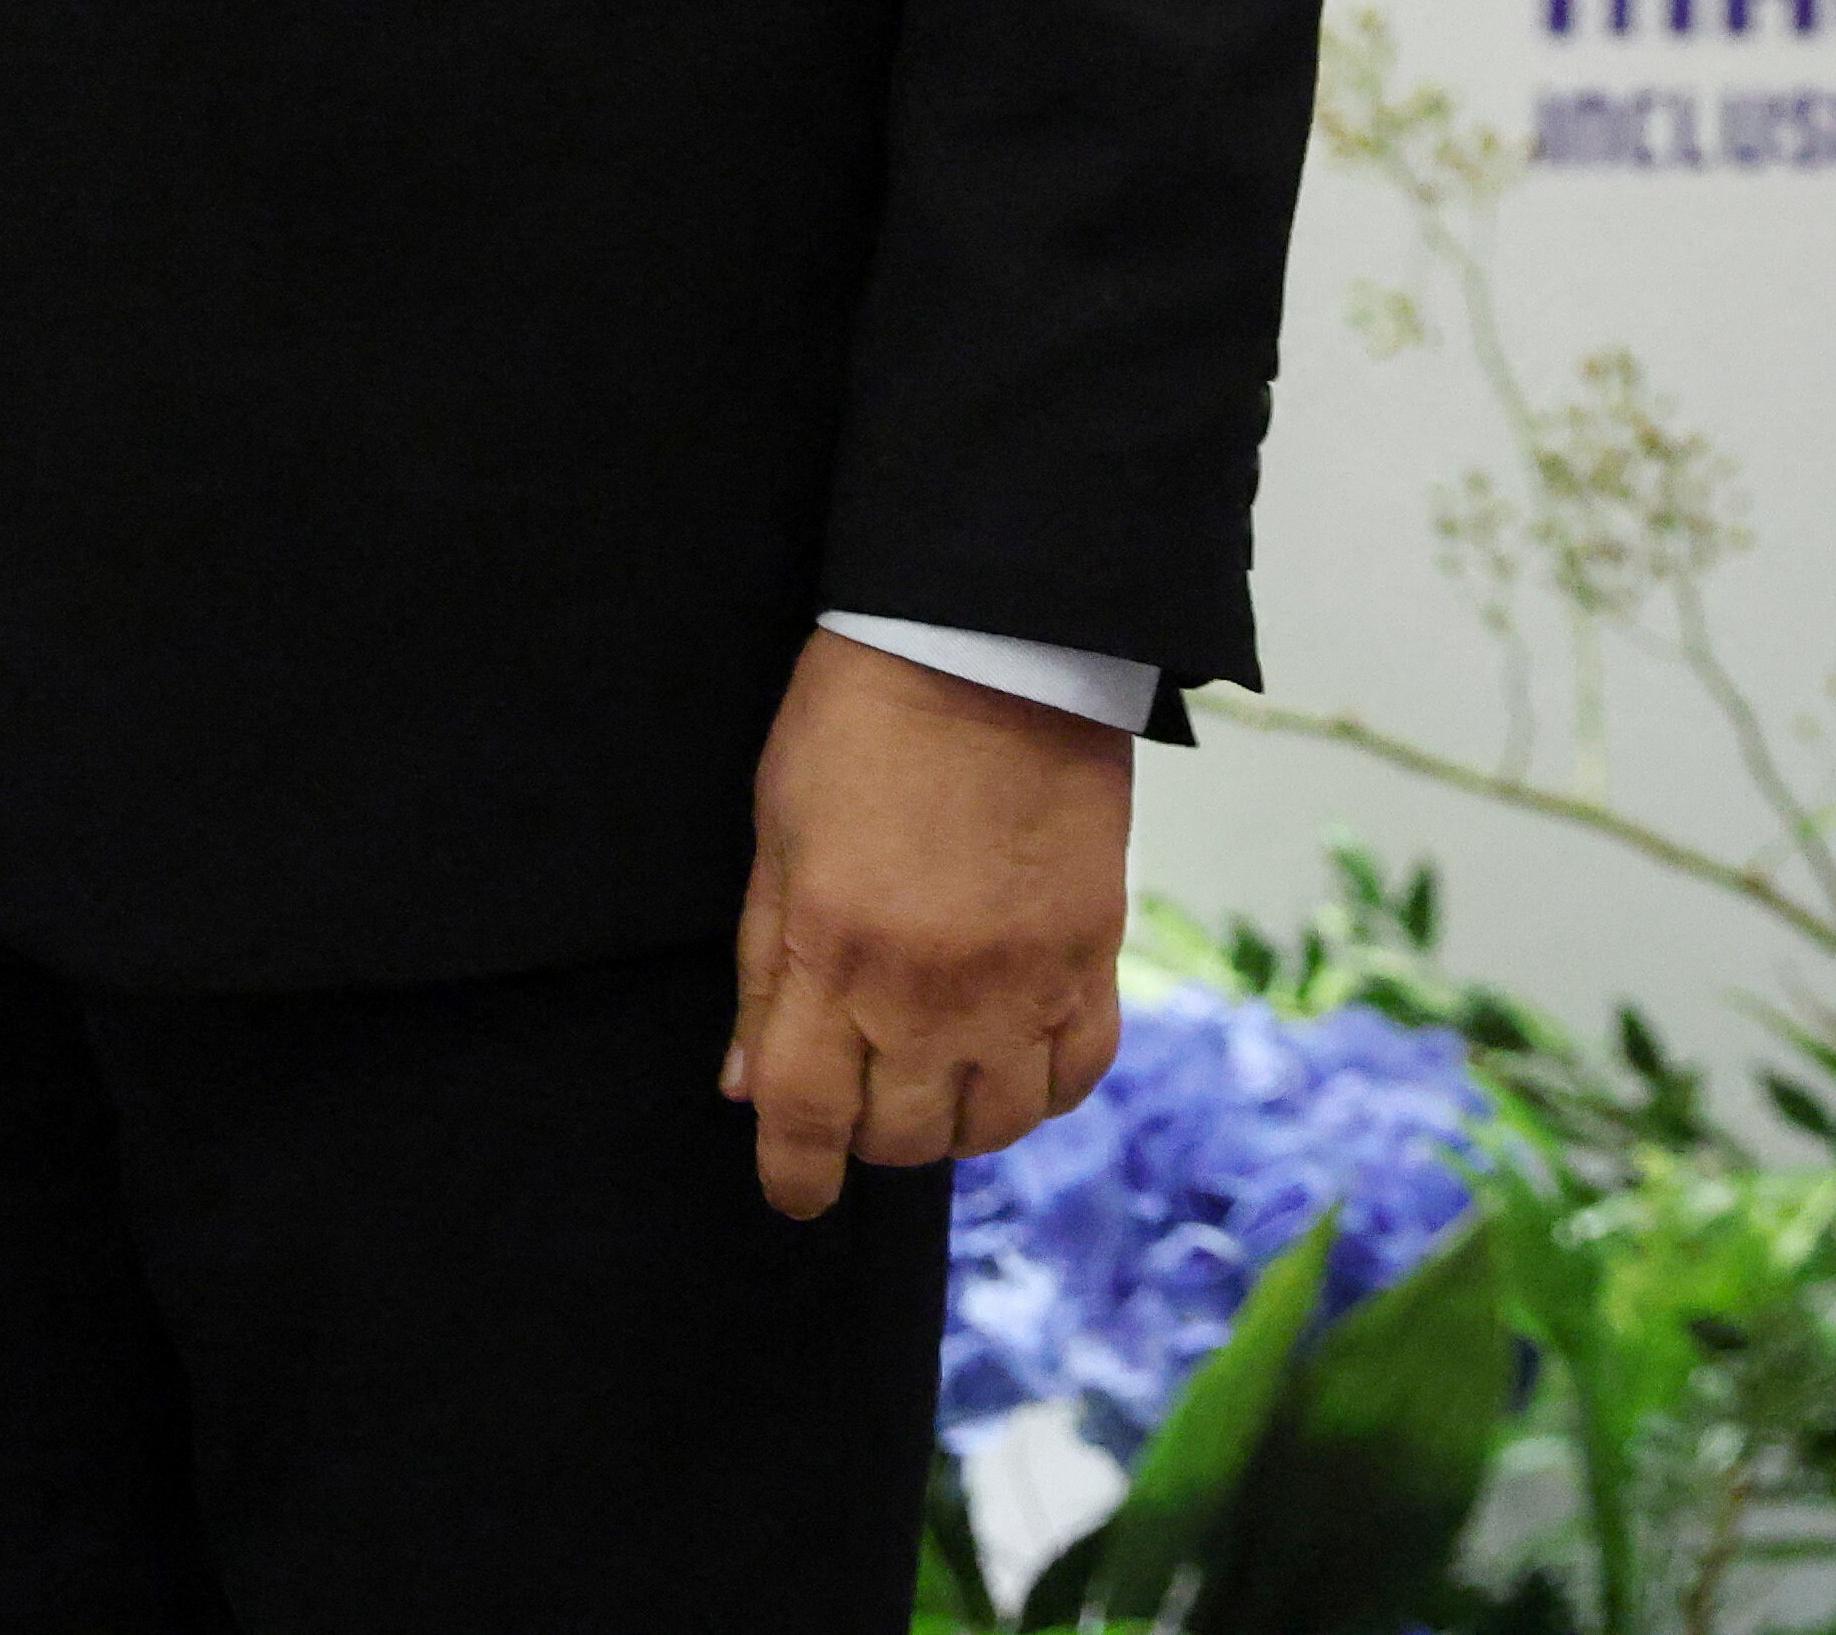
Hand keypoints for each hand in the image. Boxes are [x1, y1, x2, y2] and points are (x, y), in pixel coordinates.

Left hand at [720, 629, 1133, 1218]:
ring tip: (936, 1076)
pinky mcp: (1091, 957)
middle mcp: (927, 991)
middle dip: (869, 1136)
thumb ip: (761, 970)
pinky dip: (1041, 1090)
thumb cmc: (858, 724)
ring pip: (992, 1126)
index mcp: (832, 955)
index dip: (794, 1176)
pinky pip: (1077, 1076)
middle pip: (901, 1137)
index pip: (804, 1120)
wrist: (990, 646)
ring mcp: (1020, 981)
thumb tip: (744, 1085)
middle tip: (862, 1092)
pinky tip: (1013, 1057)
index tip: (795, 1190)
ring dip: (955, 1121)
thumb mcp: (775, 837)